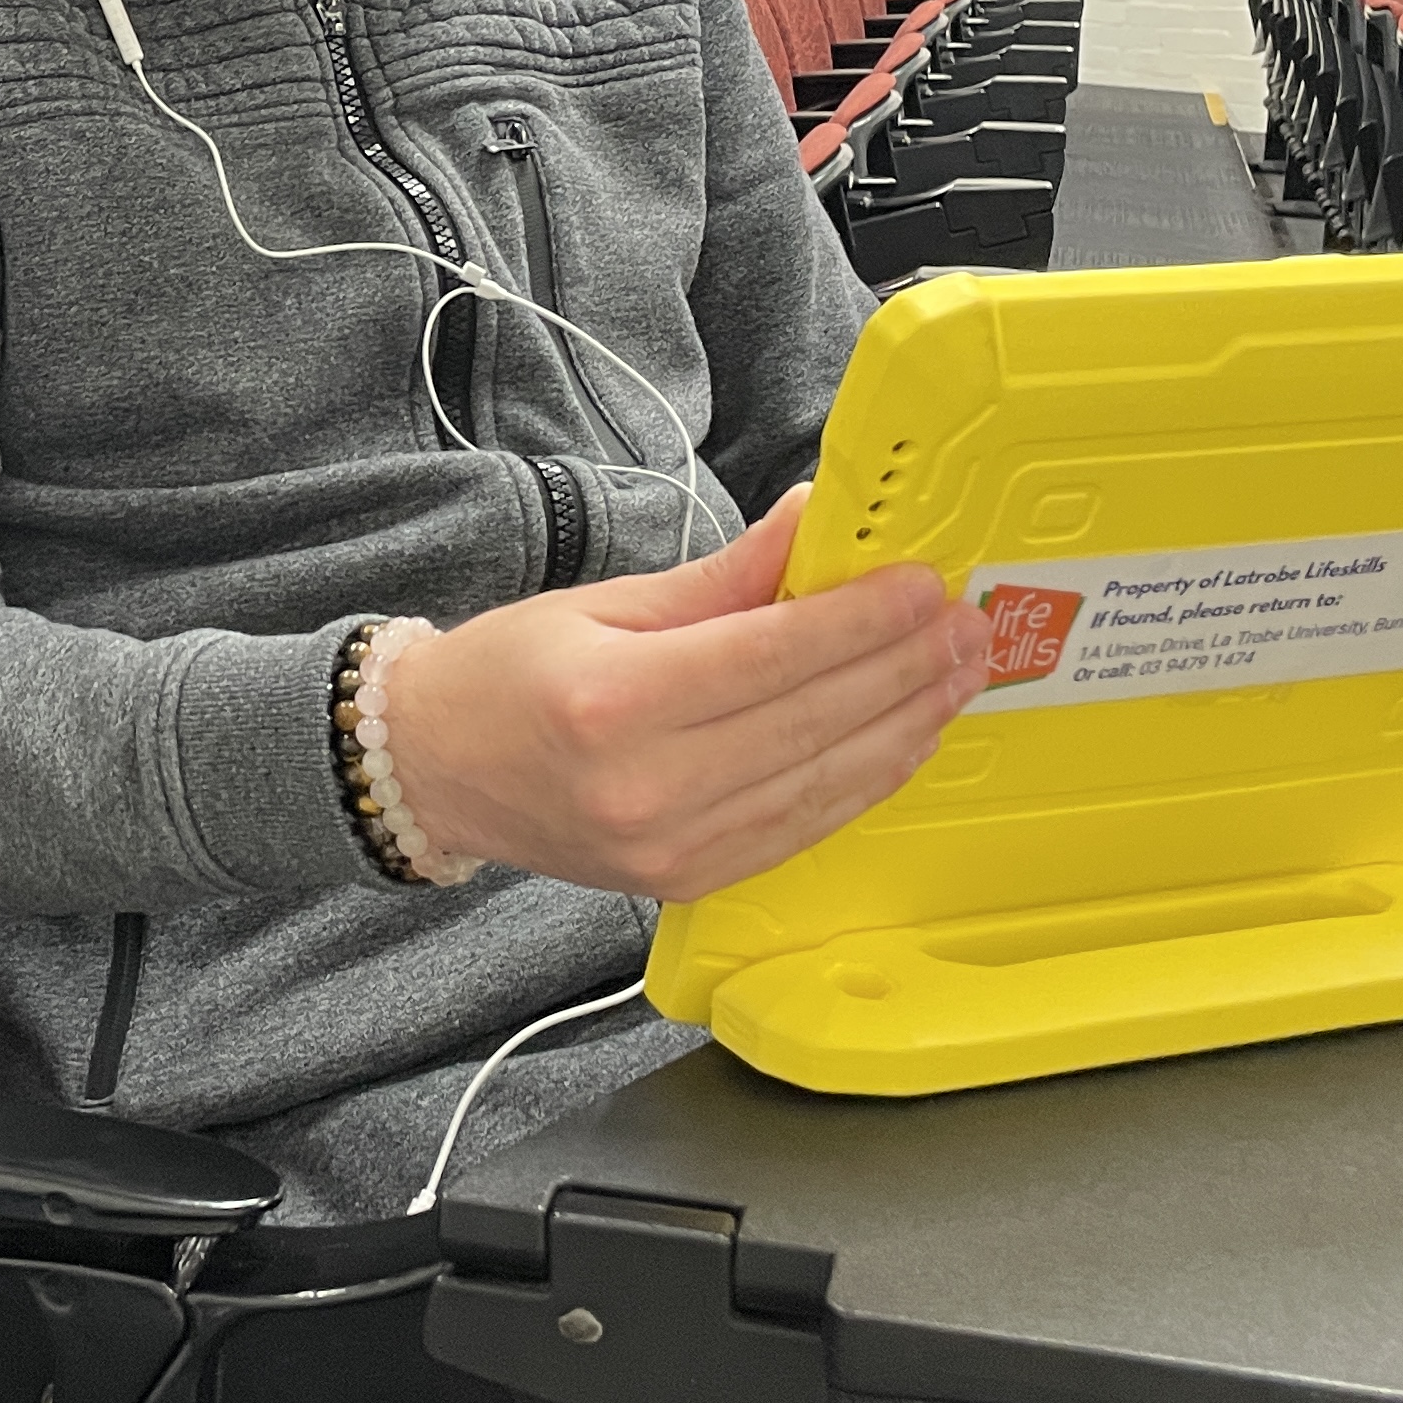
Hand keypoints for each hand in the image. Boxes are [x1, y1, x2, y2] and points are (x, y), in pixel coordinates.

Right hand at [378, 487, 986, 899]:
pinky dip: (863, 781)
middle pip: (810, 721)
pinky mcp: (688, 881)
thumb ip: (724, 577)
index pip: (771, 656)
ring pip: (822, 783)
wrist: (436, 773)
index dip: (861, 620)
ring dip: (904, 727)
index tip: (922, 584)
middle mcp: (644, 787)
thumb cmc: (509, 675)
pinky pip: (801, 828)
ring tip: (958, 675)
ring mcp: (670, 847)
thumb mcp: (606, 604)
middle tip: (966, 622)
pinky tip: (904, 738)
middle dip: (903, 668)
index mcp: (612, 702)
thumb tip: (816, 522)